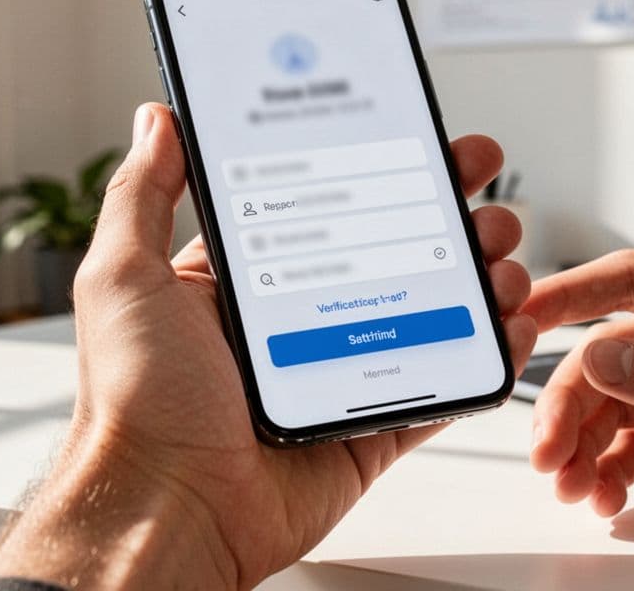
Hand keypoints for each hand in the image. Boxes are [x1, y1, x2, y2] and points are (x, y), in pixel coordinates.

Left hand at [0, 103, 535, 588]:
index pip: (329, 204)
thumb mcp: (124, 279)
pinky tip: (509, 326)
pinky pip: (439, 387)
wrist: (167, 512)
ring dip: (477, 280)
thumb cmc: (136, 403)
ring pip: (428, 314)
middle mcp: (299, 320)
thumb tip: (159, 121)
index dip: (381, 167)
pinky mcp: (368, 428)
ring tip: (503, 259)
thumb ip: (142, 197)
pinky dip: (482, 359)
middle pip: (394, 252)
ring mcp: (340, 373)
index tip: (423, 134)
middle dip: (451, 216)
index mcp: (248, 280)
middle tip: (486, 195)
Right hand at [523, 250, 633, 568]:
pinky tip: (607, 492)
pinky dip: (617, 470)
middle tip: (548, 447)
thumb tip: (603, 356)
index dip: (572, 294)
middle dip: (573, 403)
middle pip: (614, 358)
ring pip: (621, 407)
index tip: (523, 312)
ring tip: (573, 482)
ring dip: (588, 443)